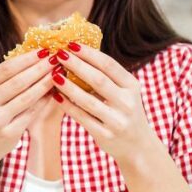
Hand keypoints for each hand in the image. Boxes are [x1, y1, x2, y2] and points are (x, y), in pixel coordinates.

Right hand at [0, 49, 57, 166]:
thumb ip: (6, 78)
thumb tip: (36, 56)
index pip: (7, 68)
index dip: (28, 58)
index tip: (44, 50)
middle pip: (18, 81)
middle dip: (40, 68)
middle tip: (56, 59)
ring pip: (27, 97)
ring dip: (45, 84)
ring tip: (58, 74)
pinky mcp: (8, 133)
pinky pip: (31, 113)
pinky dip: (44, 102)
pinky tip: (54, 93)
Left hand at [53, 43, 158, 164]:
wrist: (138, 146)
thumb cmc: (125, 112)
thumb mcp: (125, 92)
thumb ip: (108, 77)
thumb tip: (79, 53)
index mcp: (132, 86)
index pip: (109, 65)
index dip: (89, 54)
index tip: (71, 44)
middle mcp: (127, 102)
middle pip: (98, 80)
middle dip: (76, 65)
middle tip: (58, 54)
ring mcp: (117, 120)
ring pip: (87, 100)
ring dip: (68, 86)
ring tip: (53, 75)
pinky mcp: (105, 135)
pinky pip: (82, 118)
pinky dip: (67, 106)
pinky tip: (56, 96)